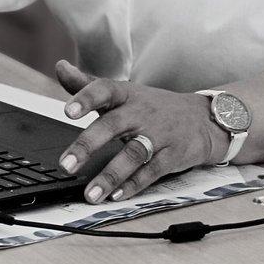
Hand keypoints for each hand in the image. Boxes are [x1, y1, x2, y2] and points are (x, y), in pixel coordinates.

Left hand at [51, 60, 221, 204]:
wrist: (203, 119)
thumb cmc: (152, 107)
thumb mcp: (122, 93)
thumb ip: (87, 84)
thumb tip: (60, 67)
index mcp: (125, 95)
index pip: (104, 90)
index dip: (85, 99)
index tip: (68, 112)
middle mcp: (141, 112)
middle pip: (113, 125)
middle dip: (88, 145)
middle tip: (66, 165)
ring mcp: (159, 134)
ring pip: (133, 154)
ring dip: (110, 175)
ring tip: (90, 194)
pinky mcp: (173, 155)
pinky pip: (152, 171)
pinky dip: (134, 185)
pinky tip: (116, 195)